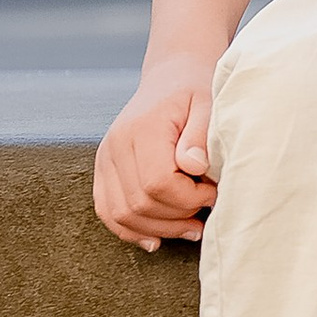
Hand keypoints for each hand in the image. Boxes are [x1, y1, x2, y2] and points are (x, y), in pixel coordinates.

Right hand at [94, 59, 220, 250]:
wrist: (171, 78)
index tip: (213, 192)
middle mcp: (115, 145)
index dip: (189, 198)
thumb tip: (194, 168)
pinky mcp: (103, 170)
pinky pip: (107, 211)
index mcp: (142, 129)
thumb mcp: (208, 103)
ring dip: (158, 229)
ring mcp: (104, 159)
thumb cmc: (194, 91)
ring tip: (190, 227)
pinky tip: (156, 239)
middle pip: (140, 203)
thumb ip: (201, 135)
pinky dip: (130, 231)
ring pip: (122, 214)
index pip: (159, 183)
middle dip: (177, 217)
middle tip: (205, 211)